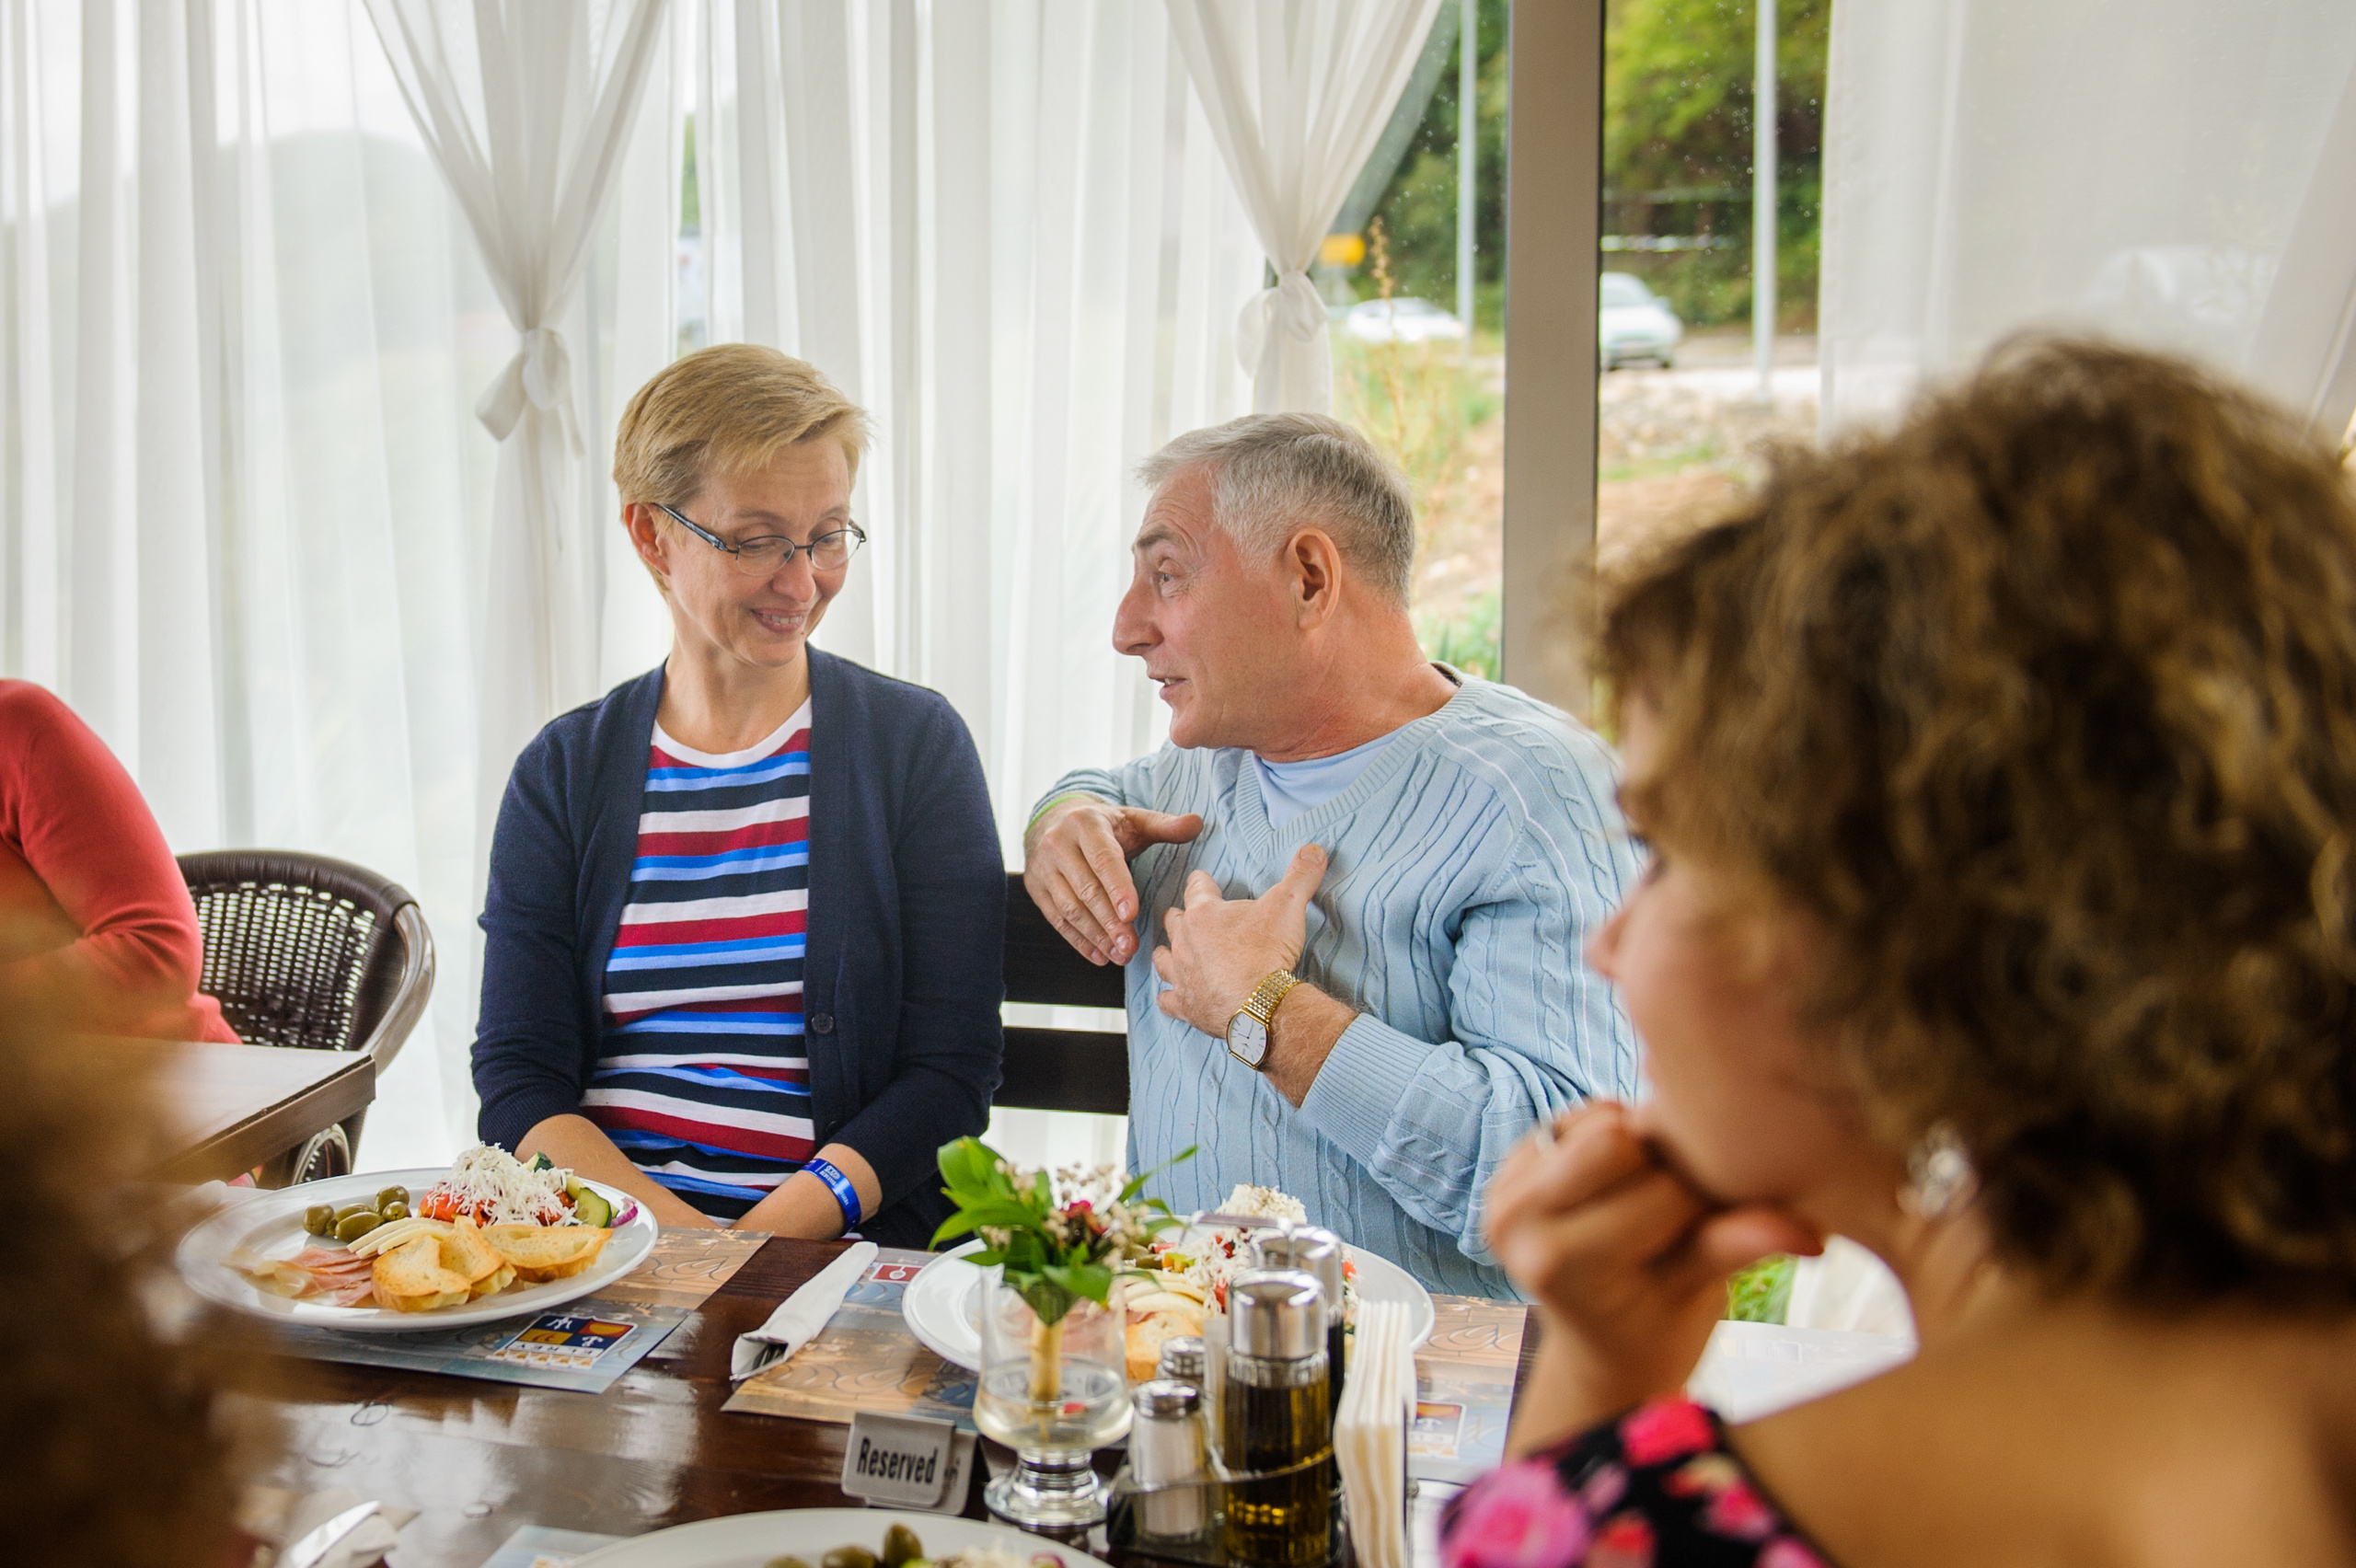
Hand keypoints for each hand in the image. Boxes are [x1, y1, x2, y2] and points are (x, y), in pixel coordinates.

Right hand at [1024, 796, 1202, 964]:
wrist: (1054, 821)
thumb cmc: (1103, 825)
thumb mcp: (1133, 819)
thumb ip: (1165, 825)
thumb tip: (1197, 822)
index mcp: (1086, 823)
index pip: (1103, 859)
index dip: (1118, 887)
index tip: (1132, 913)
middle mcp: (1058, 843)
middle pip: (1086, 889)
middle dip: (1110, 921)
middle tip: (1131, 946)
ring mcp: (1043, 867)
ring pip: (1069, 908)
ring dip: (1096, 936)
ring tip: (1120, 955)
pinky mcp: (1035, 888)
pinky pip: (1056, 919)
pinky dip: (1078, 941)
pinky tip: (1099, 956)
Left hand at [1152, 844, 1325, 1037]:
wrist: (1261, 1003)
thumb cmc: (1269, 952)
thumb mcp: (1288, 904)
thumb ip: (1301, 874)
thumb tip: (1314, 850)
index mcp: (1204, 914)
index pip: (1196, 887)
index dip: (1201, 881)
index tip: (1202, 879)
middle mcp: (1185, 942)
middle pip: (1173, 921)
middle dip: (1180, 916)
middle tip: (1189, 916)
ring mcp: (1183, 975)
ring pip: (1163, 958)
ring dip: (1168, 953)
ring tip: (1173, 951)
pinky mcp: (1186, 1005)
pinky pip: (1166, 1000)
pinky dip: (1169, 997)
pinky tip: (1171, 996)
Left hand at [1485, 1103, 1821, 1452]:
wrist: (1601, 1341)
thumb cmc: (1659, 1326)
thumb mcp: (1697, 1293)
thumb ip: (1735, 1248)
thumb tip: (1812, 1234)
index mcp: (1562, 1264)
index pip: (1663, 1192)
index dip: (1705, 1202)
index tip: (1710, 1229)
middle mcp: (1515, 1223)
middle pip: (1618, 1139)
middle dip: (1664, 1165)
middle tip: (1675, 1208)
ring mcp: (1502, 1191)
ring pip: (1602, 1119)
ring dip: (1640, 1147)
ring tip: (1648, 1198)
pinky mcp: (1509, 1166)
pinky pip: (1582, 1116)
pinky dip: (1615, 1139)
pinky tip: (1623, 1184)